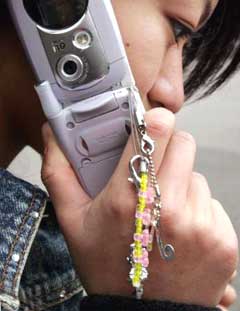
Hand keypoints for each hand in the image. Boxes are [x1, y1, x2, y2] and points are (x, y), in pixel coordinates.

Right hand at [41, 108, 237, 306]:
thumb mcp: (73, 222)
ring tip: (163, 212)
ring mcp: (200, 226)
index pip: (157, 132)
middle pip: (185, 144)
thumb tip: (52, 133)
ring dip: (182, 186)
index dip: (156, 121)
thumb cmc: (107, 266)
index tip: (152, 125)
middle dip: (170, 151)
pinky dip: (198, 212)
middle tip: (153, 174)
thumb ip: (59, 174)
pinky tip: (181, 233)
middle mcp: (168, 210)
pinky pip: (213, 205)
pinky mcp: (223, 241)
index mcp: (128, 200)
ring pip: (198, 177)